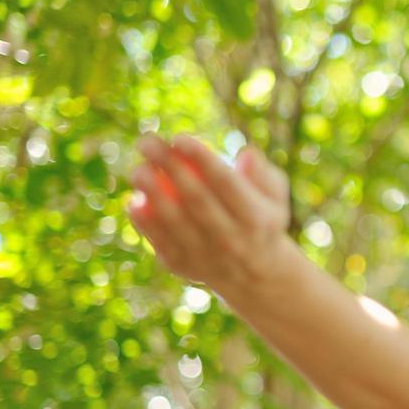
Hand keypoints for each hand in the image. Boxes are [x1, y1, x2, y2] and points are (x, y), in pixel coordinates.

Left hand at [127, 133, 292, 290]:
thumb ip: (263, 173)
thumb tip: (246, 153)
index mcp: (257, 219)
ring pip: (173, 221)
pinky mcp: (183, 267)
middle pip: (196, 199)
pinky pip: (159, 240)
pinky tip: (133, 200)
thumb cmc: (260, 218)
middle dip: (169, 167)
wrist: (251, 270)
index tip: (180, 138)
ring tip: (138, 169)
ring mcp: (206, 257)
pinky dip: (144, 222)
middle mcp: (232, 241)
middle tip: (147, 142)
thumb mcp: (275, 196)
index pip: (226, 183)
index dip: (202, 159)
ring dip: (151, 193)